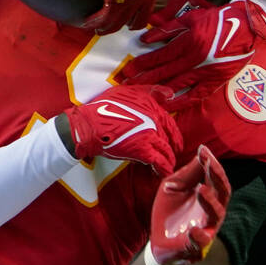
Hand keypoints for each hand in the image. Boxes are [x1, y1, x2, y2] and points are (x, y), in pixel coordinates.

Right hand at [64, 84, 182, 174]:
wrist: (91, 124)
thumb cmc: (104, 106)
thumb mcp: (129, 91)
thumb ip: (151, 91)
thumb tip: (170, 94)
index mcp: (152, 107)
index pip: (169, 123)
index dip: (173, 134)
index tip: (175, 141)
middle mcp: (154, 121)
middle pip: (169, 138)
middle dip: (172, 148)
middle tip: (172, 155)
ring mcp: (150, 136)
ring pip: (166, 151)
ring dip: (169, 160)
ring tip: (169, 167)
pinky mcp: (143, 150)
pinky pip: (159, 162)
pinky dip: (164, 169)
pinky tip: (164, 173)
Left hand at [121, 0, 265, 110]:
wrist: (247, 27)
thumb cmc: (217, 20)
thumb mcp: (190, 19)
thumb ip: (167, 30)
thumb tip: (145, 39)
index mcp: (189, 41)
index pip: (160, 57)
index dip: (142, 64)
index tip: (127, 70)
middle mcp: (196, 59)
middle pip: (164, 72)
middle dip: (143, 80)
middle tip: (126, 87)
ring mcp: (206, 72)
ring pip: (177, 84)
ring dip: (157, 91)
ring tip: (140, 95)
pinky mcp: (216, 81)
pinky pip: (196, 95)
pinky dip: (181, 101)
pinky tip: (168, 105)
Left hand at [149, 145, 230, 264]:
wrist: (159, 242)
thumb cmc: (170, 211)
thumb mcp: (174, 187)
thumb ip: (188, 172)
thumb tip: (202, 150)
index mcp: (209, 196)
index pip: (216, 178)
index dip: (212, 164)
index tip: (204, 150)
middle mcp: (212, 212)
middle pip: (222, 193)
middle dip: (217, 177)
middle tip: (209, 164)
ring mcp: (206, 229)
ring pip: (216, 215)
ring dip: (210, 202)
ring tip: (201, 190)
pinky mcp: (196, 248)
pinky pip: (201, 243)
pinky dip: (199, 237)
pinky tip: (193, 229)